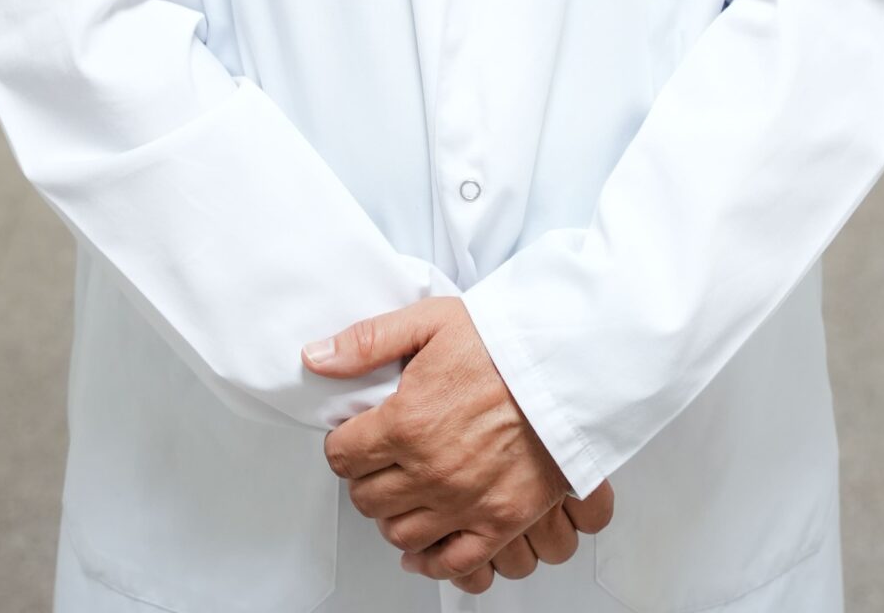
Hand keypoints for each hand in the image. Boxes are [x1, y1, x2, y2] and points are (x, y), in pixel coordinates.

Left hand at [302, 297, 607, 584]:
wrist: (567, 366)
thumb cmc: (505, 343)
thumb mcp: (430, 321)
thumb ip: (367, 342)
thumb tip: (316, 358)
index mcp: (407, 421)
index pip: (342, 455)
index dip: (344, 444)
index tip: (355, 437)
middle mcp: (430, 469)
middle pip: (367, 497)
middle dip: (365, 478)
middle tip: (378, 461)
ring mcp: (464, 501)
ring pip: (400, 532)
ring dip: (392, 516)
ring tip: (401, 495)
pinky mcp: (500, 522)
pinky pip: (452, 563)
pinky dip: (431, 561)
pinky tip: (423, 547)